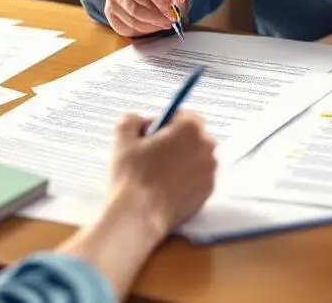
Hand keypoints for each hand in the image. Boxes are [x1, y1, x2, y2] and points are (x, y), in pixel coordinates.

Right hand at [108, 111, 216, 235]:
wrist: (139, 215)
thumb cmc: (132, 176)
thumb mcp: (122, 138)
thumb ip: (131, 120)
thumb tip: (137, 120)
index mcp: (189, 128)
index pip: (184, 116)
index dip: (167, 123)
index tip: (155, 133)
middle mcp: (206, 147)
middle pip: (193, 137)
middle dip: (176, 141)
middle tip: (154, 153)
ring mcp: (209, 171)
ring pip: (197, 158)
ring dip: (182, 161)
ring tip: (158, 173)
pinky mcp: (208, 192)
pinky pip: (198, 178)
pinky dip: (186, 180)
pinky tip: (166, 187)